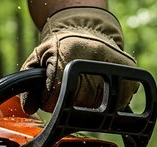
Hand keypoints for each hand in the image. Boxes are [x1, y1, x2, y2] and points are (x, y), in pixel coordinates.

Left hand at [20, 7, 137, 113]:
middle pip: (77, 104)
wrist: (90, 29)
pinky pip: (117, 104)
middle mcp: (93, 60)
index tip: (49, 95)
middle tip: (66, 91)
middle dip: (67, 104)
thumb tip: (29, 107)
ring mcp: (114, 68)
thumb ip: (28, 82)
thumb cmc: (62, 45)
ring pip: (96, 107)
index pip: (55, 96)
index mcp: (68, 55)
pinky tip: (99, 91)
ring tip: (82, 88)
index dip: (49, 101)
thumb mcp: (40, 56)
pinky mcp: (129, 75)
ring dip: (86, 105)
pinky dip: (107, 104)